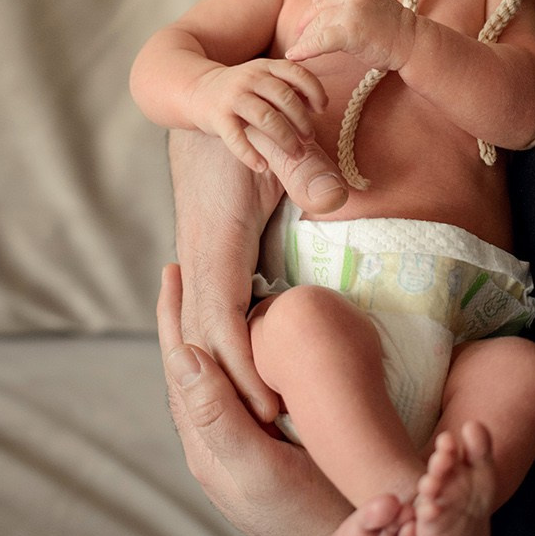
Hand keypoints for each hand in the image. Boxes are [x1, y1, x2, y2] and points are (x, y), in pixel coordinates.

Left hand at [158, 262, 348, 535]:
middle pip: (191, 366)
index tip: (173, 269)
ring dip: (207, 333)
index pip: (181, 365)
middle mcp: (216, 442)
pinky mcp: (269, 447)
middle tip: (181, 268)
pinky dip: (235, 356)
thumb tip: (181, 354)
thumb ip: (217, 415)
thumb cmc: (308, 514)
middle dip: (183, 316)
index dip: (174, 316)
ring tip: (204, 295)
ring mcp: (242, 446)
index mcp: (206, 442)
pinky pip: (239, 389)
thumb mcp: (258, 467)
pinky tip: (248, 345)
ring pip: (214, 377)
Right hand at [168, 129, 347, 420]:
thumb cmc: (240, 113)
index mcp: (215, 238)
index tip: (270, 412)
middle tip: (272, 443)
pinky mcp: (214, 252)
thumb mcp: (272, 134)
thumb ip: (302, 164)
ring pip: (202, 330)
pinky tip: (256, 371)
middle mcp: (201, 254)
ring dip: (226, 376)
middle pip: (204, 341)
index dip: (241, 371)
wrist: (201, 93)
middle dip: (231, 393)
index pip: (220, 322)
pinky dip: (228, 349)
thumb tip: (333, 200)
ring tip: (264, 425)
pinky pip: (213, 312)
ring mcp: (202, 255)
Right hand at [189, 58, 327, 172]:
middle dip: (302, 121)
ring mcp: (233, 97)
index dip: (314, 90)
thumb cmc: (241, 90)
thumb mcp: (264, 80)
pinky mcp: (217, 117)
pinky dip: (250, 154)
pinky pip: (236, 138)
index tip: (322, 109)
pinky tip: (262, 166)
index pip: (297, 72)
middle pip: (285, 98)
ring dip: (285, 138)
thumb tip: (319, 104)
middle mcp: (251, 78)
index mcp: (266, 66)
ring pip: (266, 117)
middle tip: (309, 140)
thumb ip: (289, 88)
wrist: (196, 89)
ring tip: (296, 154)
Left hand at [287, 0, 415, 72]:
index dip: (316, 0)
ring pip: (319, 23)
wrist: (412, 43)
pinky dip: (305, 49)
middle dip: (309, 22)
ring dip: (307, 38)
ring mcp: (354, 9)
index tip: (312, 14)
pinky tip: (294, 55)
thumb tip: (314, 11)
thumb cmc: (390, 28)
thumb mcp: (371, 1)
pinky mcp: (351, 31)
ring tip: (299, 49)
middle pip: (321, 6)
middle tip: (301, 35)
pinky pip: (321, 40)